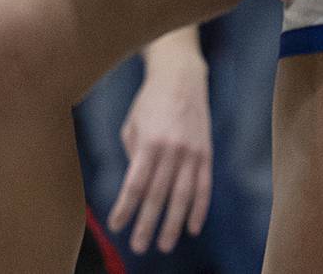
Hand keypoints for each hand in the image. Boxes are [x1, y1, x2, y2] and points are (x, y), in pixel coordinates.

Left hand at [108, 51, 212, 254]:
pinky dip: (199, 209)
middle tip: (139, 247)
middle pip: (158, 195)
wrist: (182, 75)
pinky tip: (193, 227)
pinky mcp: (206, 152)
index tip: (116, 226)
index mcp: (150, 142)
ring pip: (183, 196)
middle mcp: (172, 149)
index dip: (125, 208)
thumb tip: (136, 188)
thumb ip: (133, 156)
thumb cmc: (150, 100)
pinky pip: (204, 186)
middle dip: (147, 224)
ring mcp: (192, 152)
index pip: (136, 184)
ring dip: (173, 224)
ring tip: (164, 245)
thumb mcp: (133, 124)